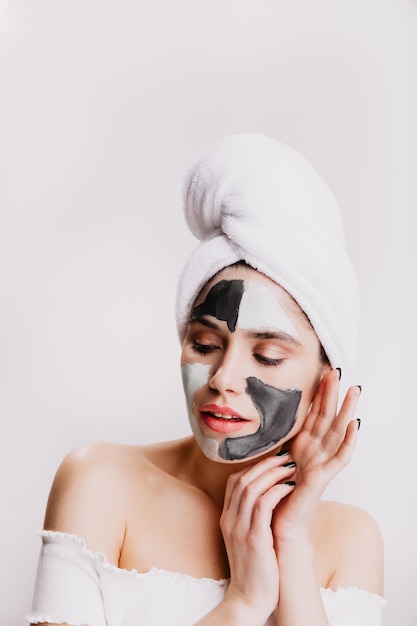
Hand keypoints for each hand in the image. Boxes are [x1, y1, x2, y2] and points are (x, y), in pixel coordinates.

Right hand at [220, 454, 296, 620]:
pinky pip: (262, 506)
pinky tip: (289, 486)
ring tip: (291, 467)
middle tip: (285, 456)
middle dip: (265, 464)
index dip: (253, 466)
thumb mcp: (248, 539)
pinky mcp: (254, 539)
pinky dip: (275, 491)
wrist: (249, 600)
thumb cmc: (255, 570)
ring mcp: (239, 529)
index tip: (273, 461)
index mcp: (227, 519)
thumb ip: (253, 519)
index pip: (235, 482)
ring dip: (272, 473)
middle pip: (242, 480)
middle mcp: (230, 520)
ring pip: (251, 488)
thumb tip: (270, 498)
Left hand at [272, 369, 360, 543]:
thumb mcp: (275, 458)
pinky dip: (347, 441)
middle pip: (327, 417)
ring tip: (354, 391)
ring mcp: (322, 464)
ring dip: (346, 410)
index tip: (322, 371)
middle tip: (338, 371)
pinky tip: (353, 426)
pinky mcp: (323, 478)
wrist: (277, 523)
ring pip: (337, 431)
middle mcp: (316, 452)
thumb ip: (279, 441)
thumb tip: (269, 419)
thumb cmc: (276, 493)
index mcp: (304, 445)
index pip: (313, 413)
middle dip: (332, 394)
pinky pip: (339, 457)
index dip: (318, 393)